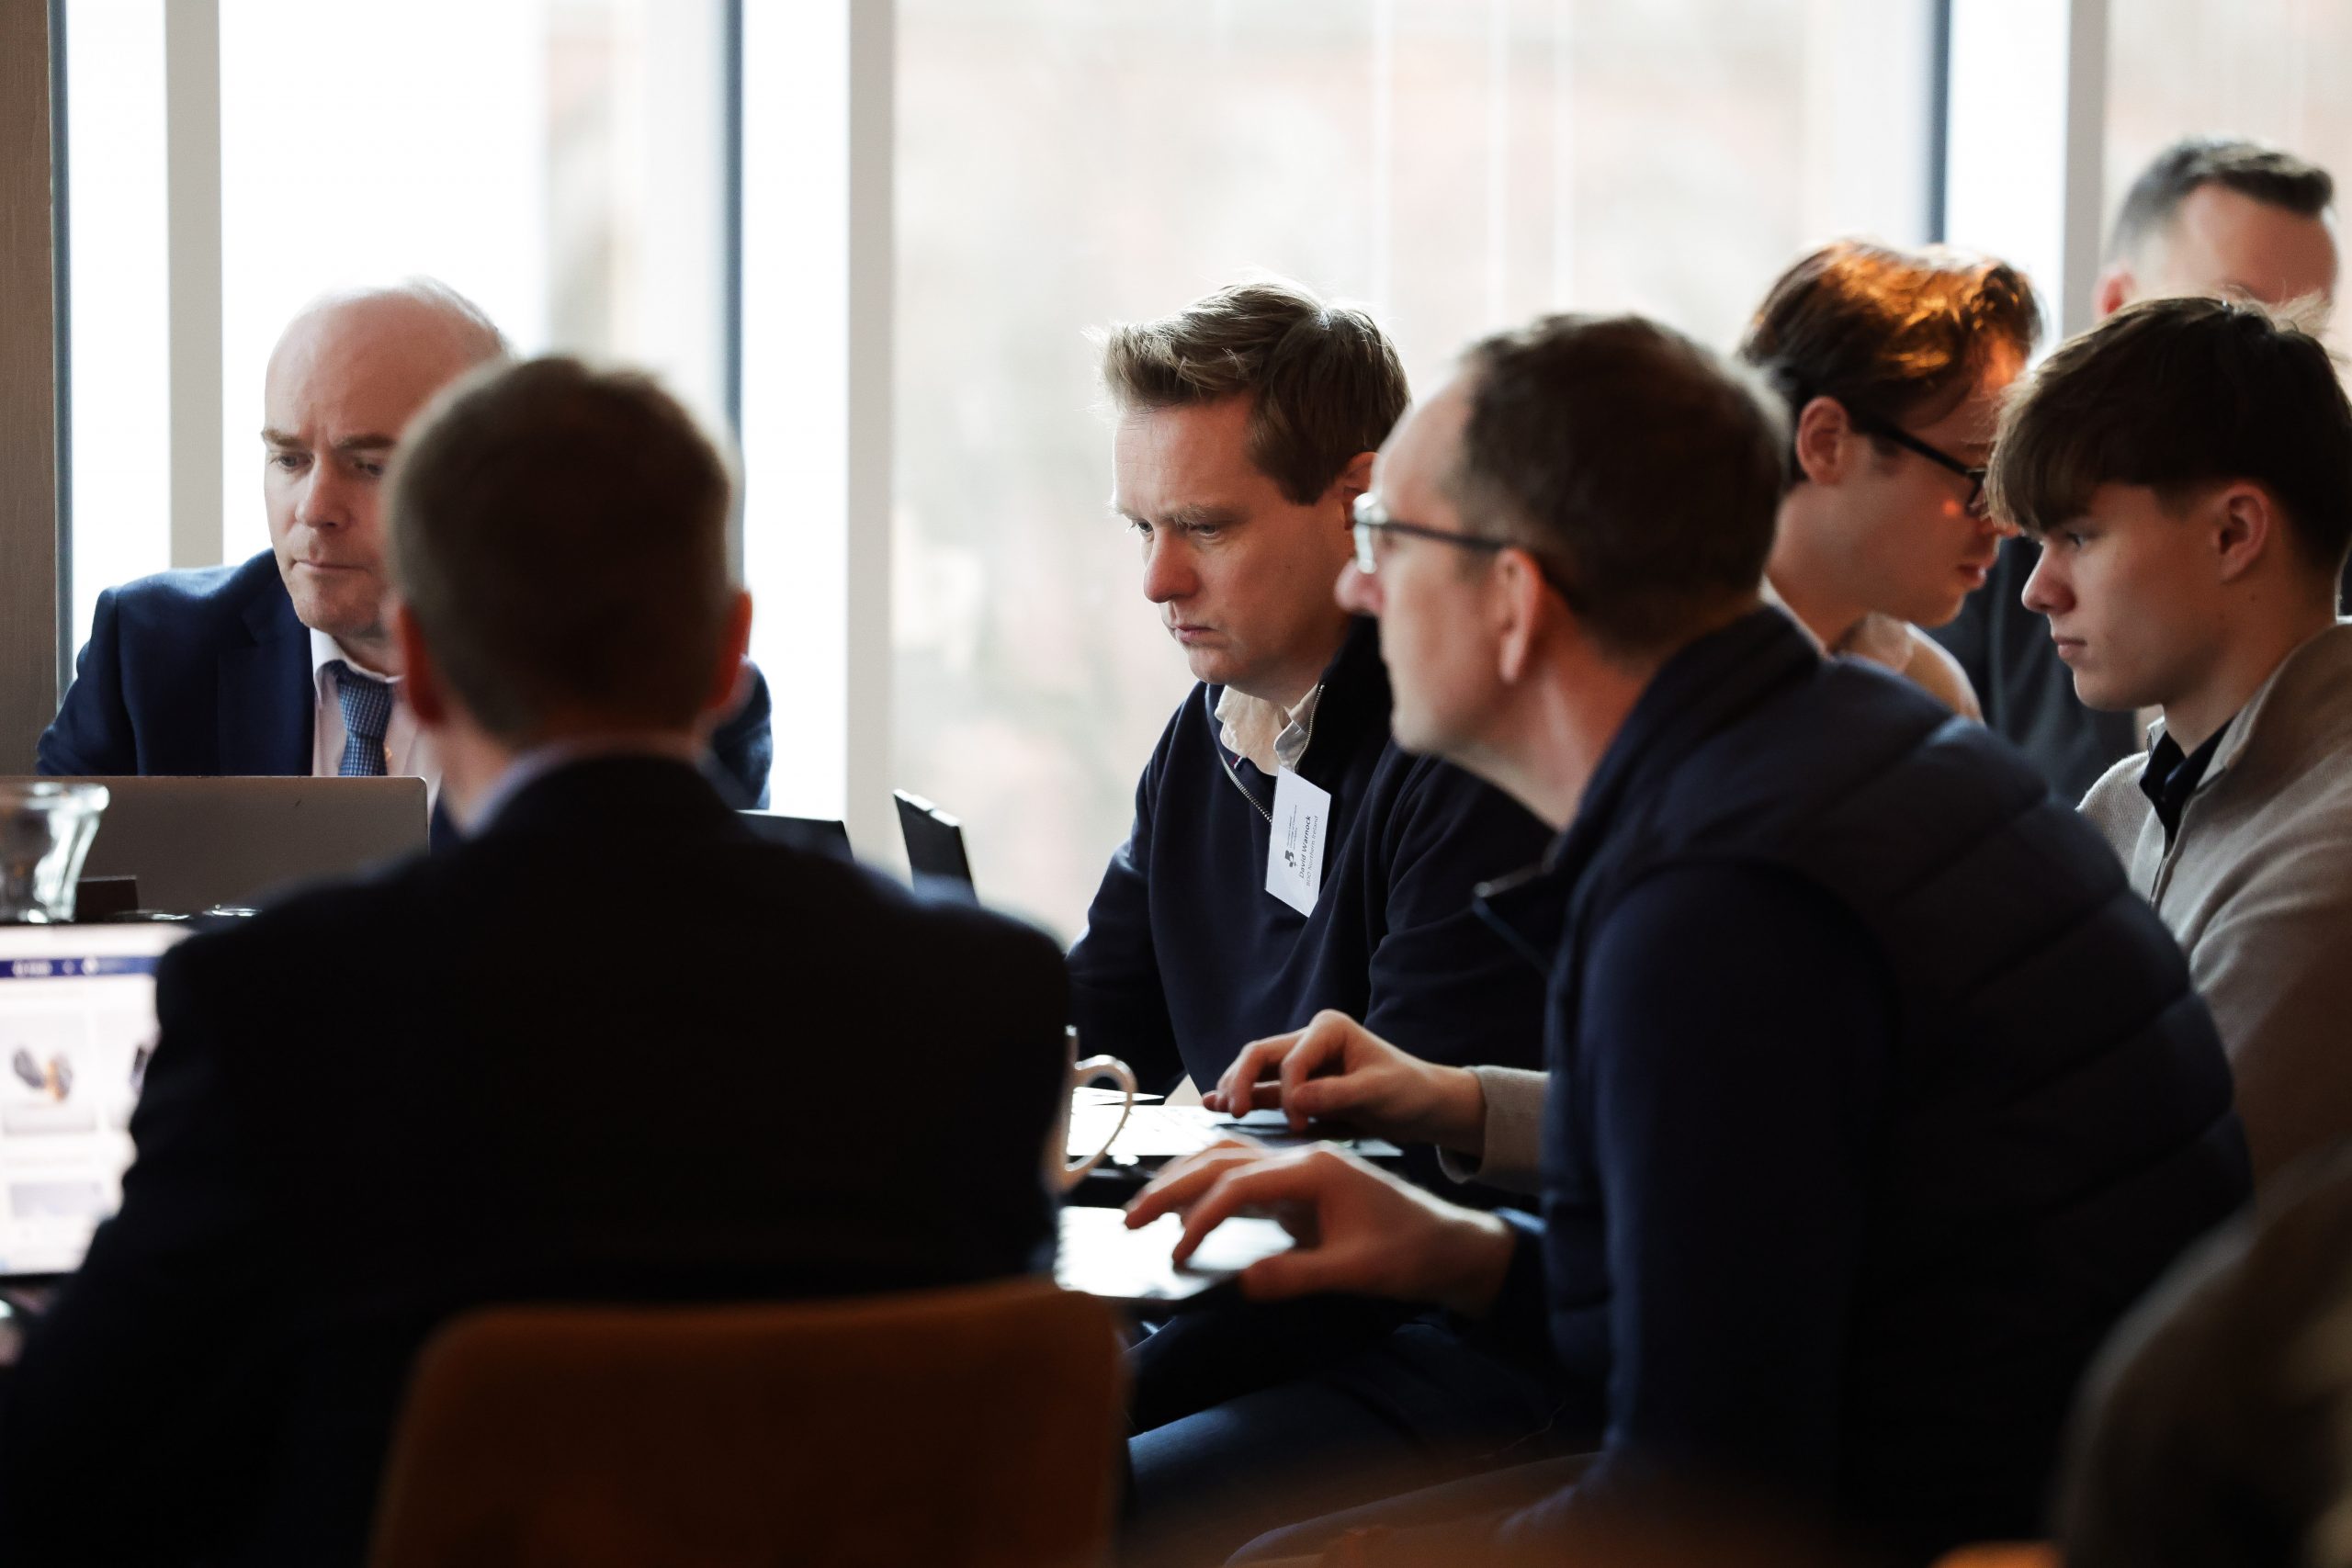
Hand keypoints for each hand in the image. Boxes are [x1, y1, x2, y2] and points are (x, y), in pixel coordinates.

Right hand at [1124, 1141, 1514, 1314]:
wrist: (1450, 1245)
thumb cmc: (1412, 1253)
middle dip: (1172, 1186)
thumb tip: (1241, 1283)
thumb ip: (1297, 1276)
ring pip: (1228, 1158)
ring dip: (1184, 1178)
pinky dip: (1208, 1184)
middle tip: (1131, 1218)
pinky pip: (1243, 1174)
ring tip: (1147, 1208)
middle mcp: (1303, 1158)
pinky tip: (1188, 1204)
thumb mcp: (1356, 1272)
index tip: (1176, 1251)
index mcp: (1316, 1169)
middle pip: (1222, 1159)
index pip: (1239, 1183)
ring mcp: (1300, 1169)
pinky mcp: (1300, 1186)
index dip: (1200, 1216)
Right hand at [1204, 1009, 1486, 1154]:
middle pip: (1260, 1054)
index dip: (1289, 1092)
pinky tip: (1218, 1105)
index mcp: (1329, 1029)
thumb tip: (1295, 1101)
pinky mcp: (1300, 1086)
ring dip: (1235, 1087)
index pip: (1292, 1058)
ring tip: (1217, 1108)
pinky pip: (1264, 1089)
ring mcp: (1302, 1062)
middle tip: (1235, 1111)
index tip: (1298, 1123)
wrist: (1423, 1107)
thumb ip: (1336, 1095)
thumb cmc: (1407, 1092)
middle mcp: (1310, 1039)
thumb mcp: (1377, 1092)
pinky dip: (1244, 1096)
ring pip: (1255, 1069)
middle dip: (1242, 1080)